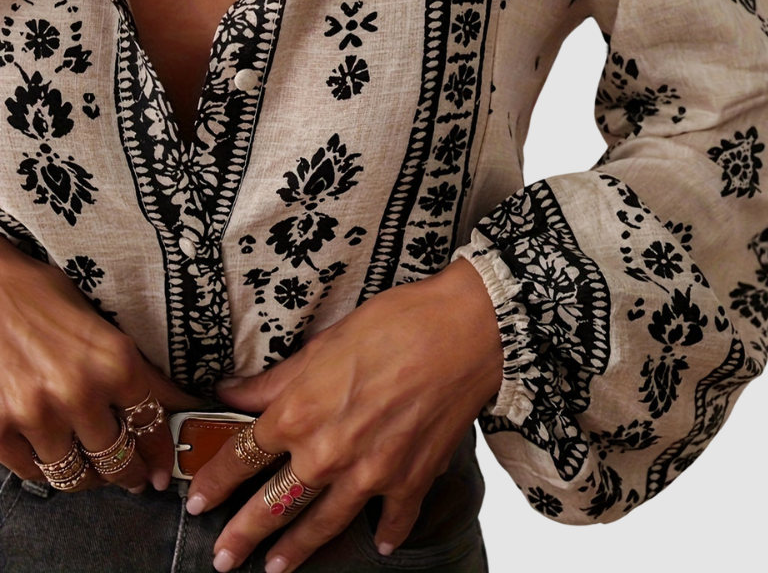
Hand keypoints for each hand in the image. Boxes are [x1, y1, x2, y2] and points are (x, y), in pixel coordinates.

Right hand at [0, 237, 203, 492]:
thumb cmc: (45, 300)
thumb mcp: (104, 328)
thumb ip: (140, 371)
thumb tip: (177, 402)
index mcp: (116, 362)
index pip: (151, 424)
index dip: (160, 453)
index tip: (161, 471)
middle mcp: (80, 392)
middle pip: (115, 458)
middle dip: (128, 473)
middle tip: (133, 479)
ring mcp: (35, 415)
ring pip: (73, 473)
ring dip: (87, 477)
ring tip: (94, 472)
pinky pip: (31, 471)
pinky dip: (45, 468)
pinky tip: (53, 457)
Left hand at [187, 257, 503, 572]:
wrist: (464, 330)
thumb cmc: (397, 323)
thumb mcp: (324, 343)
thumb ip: (276, 379)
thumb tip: (232, 391)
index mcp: (299, 413)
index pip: (242, 457)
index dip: (214, 482)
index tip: (199, 500)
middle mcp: (327, 453)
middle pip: (273, 504)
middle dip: (243, 534)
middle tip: (224, 558)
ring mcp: (369, 474)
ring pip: (321, 525)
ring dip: (296, 550)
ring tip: (277, 568)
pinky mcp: (411, 479)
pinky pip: (392, 520)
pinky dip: (385, 535)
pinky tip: (378, 544)